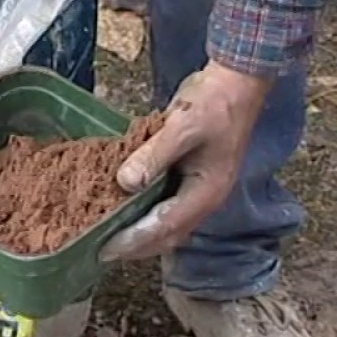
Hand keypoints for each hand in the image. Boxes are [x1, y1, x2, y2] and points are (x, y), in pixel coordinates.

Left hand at [99, 61, 273, 261]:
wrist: (235, 84)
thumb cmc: (213, 104)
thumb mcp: (182, 126)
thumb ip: (154, 156)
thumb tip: (125, 183)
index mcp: (205, 193)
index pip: (165, 227)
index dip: (134, 240)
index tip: (105, 249)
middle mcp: (203, 200)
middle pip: (167, 236)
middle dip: (135, 247)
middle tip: (101, 252)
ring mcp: (199, 192)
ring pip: (167, 225)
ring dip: (140, 235)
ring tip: (108, 238)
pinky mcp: (191, 181)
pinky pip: (166, 208)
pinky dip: (145, 215)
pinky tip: (124, 210)